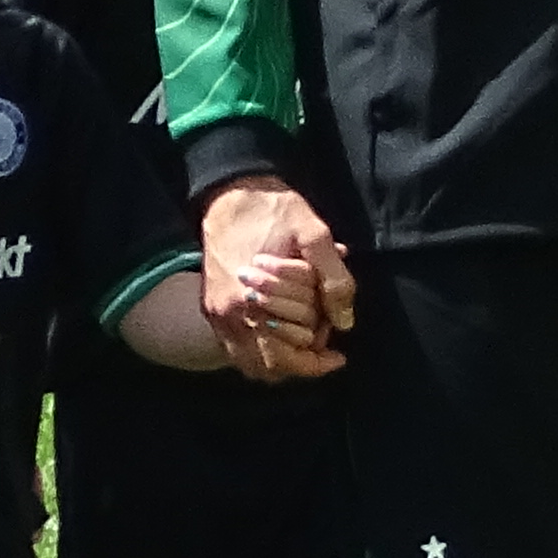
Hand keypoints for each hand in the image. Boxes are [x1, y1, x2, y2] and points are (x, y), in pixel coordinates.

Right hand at [202, 176, 353, 382]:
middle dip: (303, 359)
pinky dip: (261, 356)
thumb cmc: (276, 210)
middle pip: (272, 365)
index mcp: (252, 297)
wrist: (232, 192)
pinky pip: (236, 352)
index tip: (340, 354)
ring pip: (251, 365)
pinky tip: (281, 343)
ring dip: (281, 364)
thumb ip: (335, 280)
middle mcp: (230, 314)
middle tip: (324, 343)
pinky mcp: (212, 310)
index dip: (322, 356)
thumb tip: (345, 322)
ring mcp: (217, 315)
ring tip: (305, 350)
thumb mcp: (315, 235)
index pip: (293, 349)